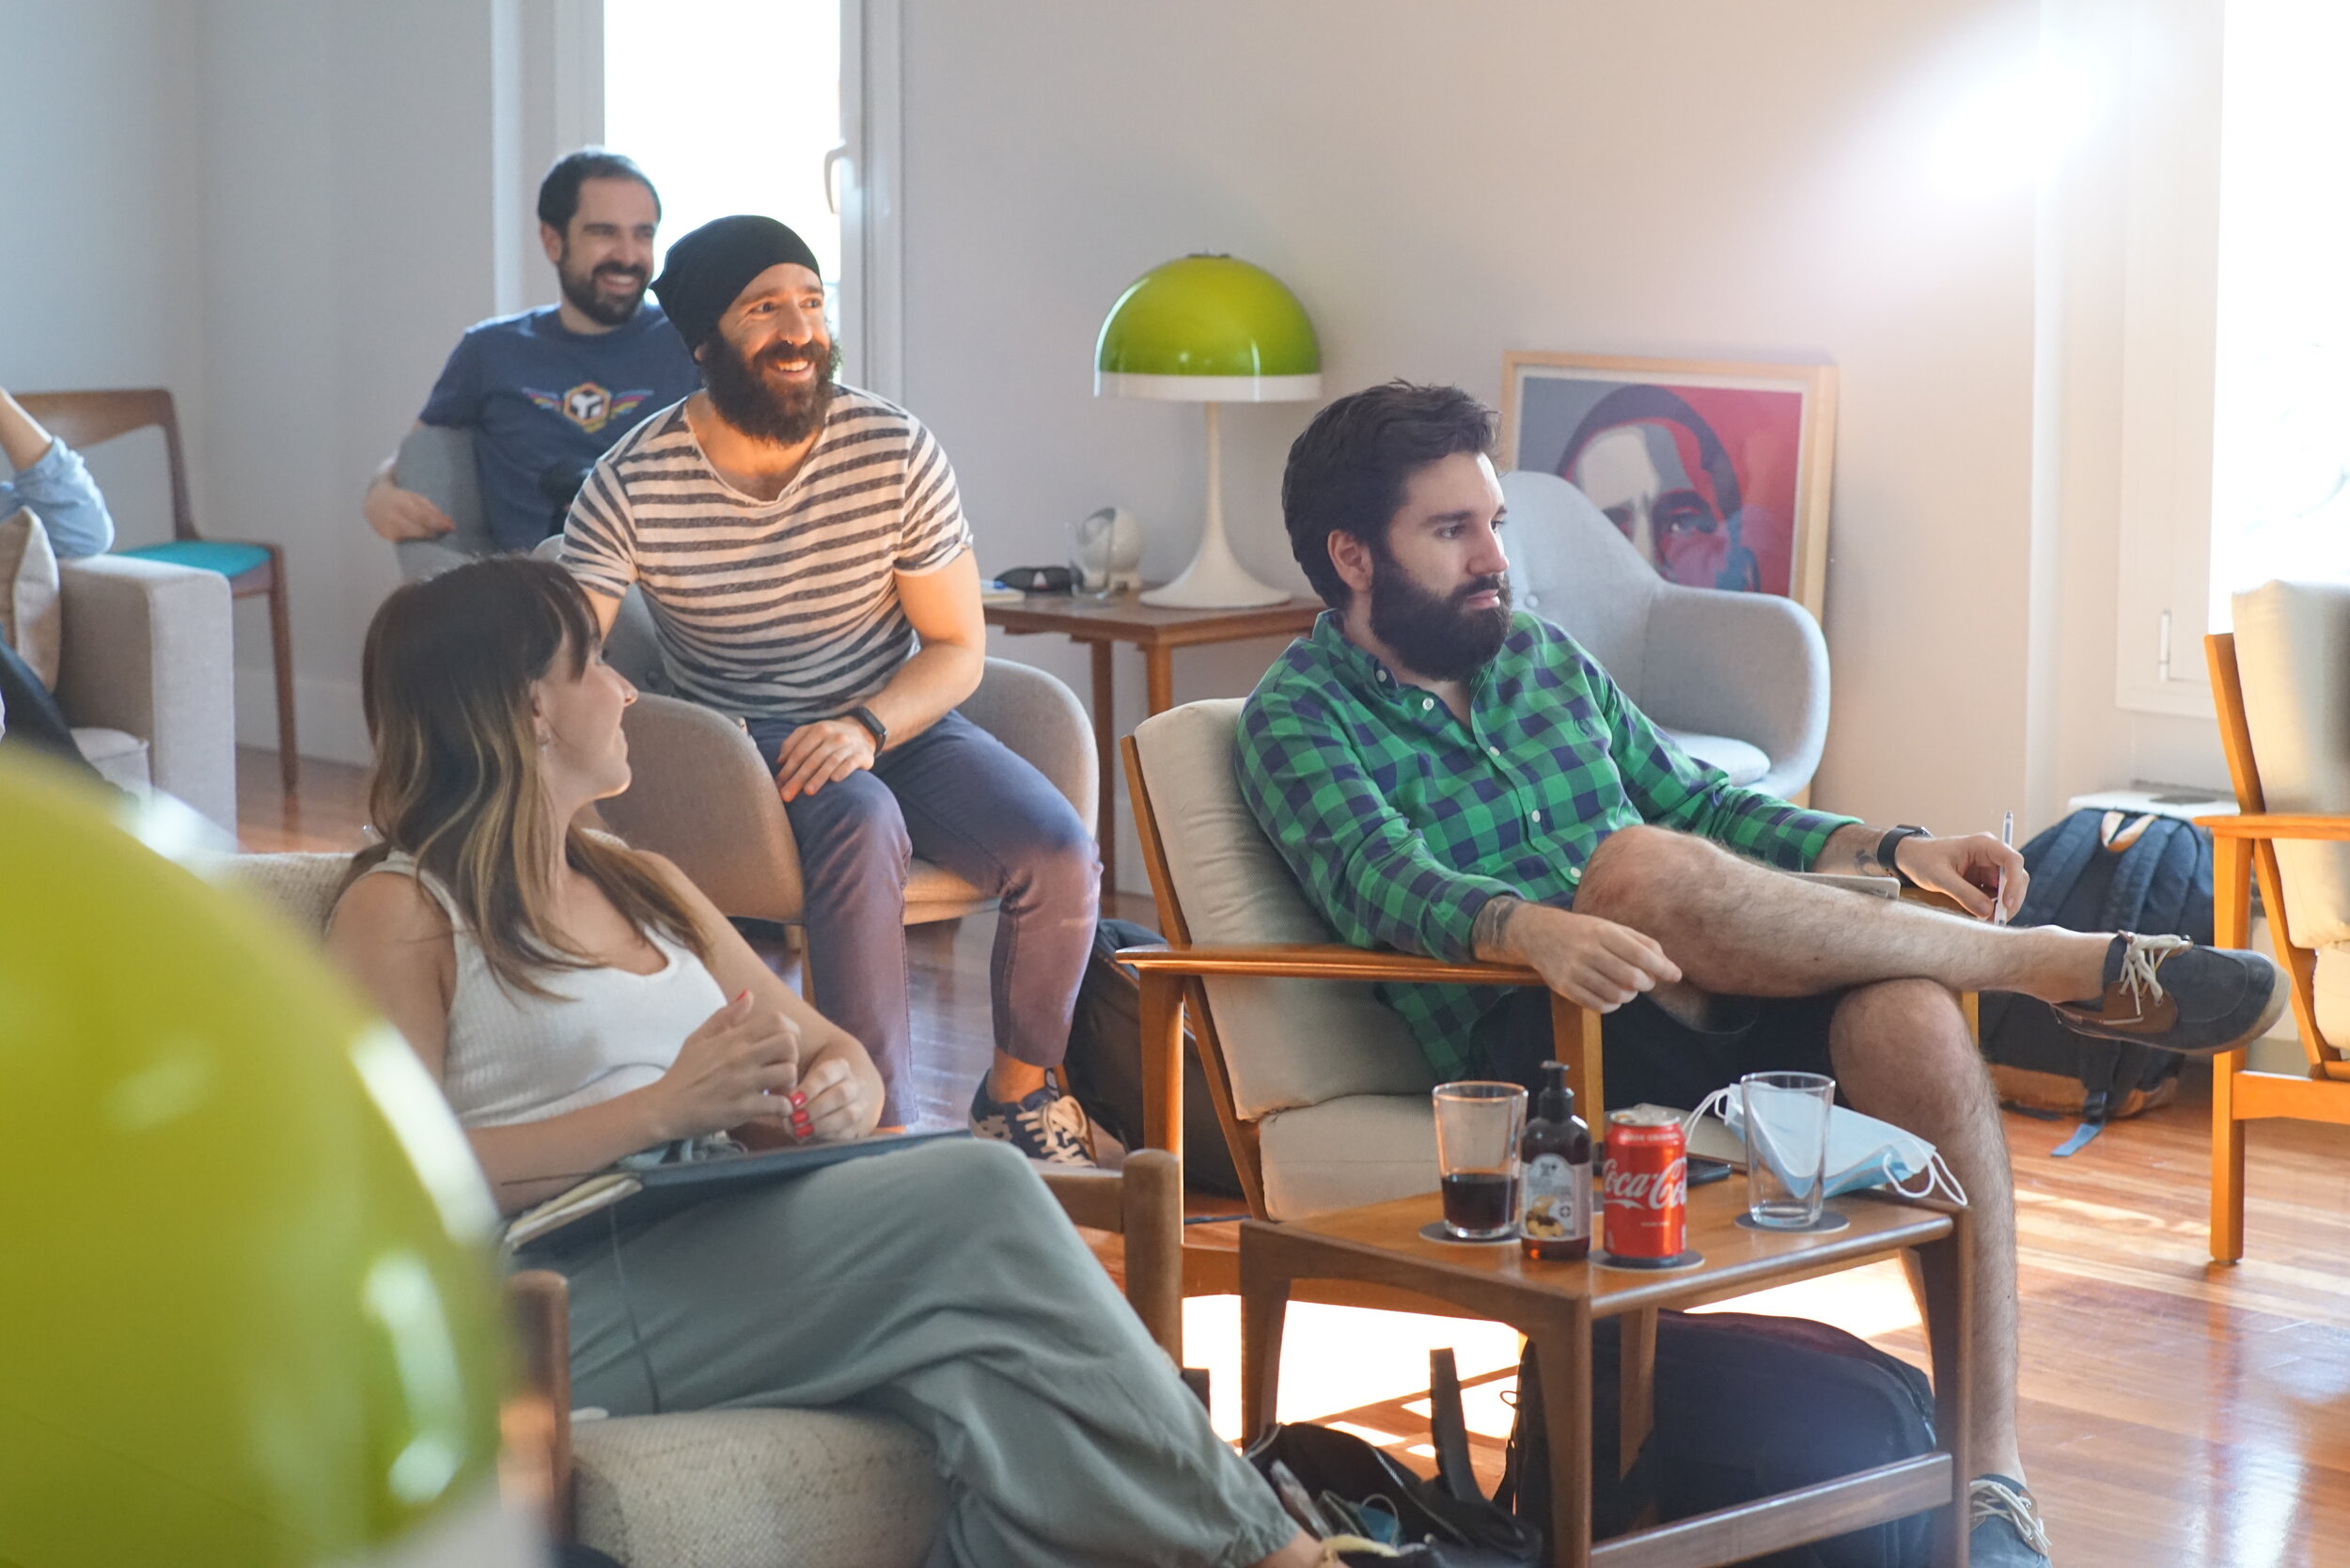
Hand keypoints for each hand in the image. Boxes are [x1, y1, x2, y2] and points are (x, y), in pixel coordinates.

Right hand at [364, 476, 455, 541]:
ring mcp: (389, 528)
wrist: (374, 501)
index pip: (422, 515)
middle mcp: (393, 516)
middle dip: (435, 531)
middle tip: (447, 530)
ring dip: (428, 537)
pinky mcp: (388, 537)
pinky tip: (422, 537)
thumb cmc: (400, 498)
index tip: (451, 526)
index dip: (438, 522)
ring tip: (436, 533)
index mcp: (401, 502)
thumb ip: (430, 509)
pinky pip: (408, 541)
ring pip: (415, 537)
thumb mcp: (414, 497)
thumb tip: (449, 522)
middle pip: (420, 529)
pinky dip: (417, 539)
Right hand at [649, 991, 803, 1140]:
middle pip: (789, 1043)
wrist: (663, 1107)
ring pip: (787, 1073)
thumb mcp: (699, 1038)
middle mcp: (740, 1057)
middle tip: (782, 1068)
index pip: (777, 1020)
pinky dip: (783, 1108)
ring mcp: (742, 1083)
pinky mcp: (742, 1109)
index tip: (785, 1045)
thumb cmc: (683, 1072)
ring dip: (789, 1083)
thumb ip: (725, 1016)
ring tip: (778, 1090)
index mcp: (732, 1038)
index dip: (790, 1030)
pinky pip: (778, 1104)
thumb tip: (749, 995)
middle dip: (793, 1056)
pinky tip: (774, 1108)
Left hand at [739, 1053, 873, 1144]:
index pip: (826, 1074)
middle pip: (840, 1094)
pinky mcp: (856, 1126)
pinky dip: (825, 1136)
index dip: (809, 1089)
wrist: (831, 1098)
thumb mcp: (796, 1077)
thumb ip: (785, 1082)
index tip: (791, 1101)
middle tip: (793, 1119)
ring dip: (822, 1124)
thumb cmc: (804, 1086)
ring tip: (798, 1131)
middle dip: (815, 1108)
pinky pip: (846, 1133)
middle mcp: (853, 1084)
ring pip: (848, 1114)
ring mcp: (859, 1105)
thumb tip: (773, 1095)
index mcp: (839, 1067)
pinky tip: (806, 1137)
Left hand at [774, 718, 876, 801]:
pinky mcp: (862, 754)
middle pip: (812, 759)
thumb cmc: (830, 738)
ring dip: (819, 777)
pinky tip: (834, 780)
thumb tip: (779, 761)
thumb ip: (793, 744)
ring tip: (808, 792)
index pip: (799, 752)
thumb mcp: (812, 733)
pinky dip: (843, 770)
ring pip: (831, 762)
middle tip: (787, 795)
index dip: (788, 769)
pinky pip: (851, 763)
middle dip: (798, 778)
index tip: (778, 785)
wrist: (863, 732)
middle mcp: (834, 736)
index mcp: (818, 730)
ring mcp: (849, 745)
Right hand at [1497, 903, 1682, 1012]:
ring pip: (1616, 995)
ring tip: (1626, 988)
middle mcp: (1589, 951)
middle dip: (1646, 983)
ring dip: (1629, 995)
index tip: (1675, 976)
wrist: (1540, 934)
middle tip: (1645, 981)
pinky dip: (1612, 1005)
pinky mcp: (1564, 987)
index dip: (1662, 968)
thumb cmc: (1584, 931)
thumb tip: (1668, 966)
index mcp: (1603, 932)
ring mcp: (1574, 971)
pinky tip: (1611, 995)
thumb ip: (1641, 943)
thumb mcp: (1611, 927)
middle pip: (1631, 978)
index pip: (1641, 955)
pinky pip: (1598, 1005)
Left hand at [1895, 832, 2025, 921]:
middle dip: (2011, 899)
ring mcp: (1988, 868)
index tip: (2007, 904)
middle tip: (1998, 920)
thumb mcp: (1939, 877)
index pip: (2012, 861)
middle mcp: (1990, 855)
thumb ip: (1963, 893)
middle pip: (2016, 877)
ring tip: (1986, 920)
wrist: (1909, 858)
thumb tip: (1988, 911)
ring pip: (2008, 889)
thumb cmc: (1922, 860)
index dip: (2015, 882)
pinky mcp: (1983, 881)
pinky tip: (1980, 915)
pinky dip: (1992, 907)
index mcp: (1983, 845)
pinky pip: (1995, 896)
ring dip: (2002, 906)